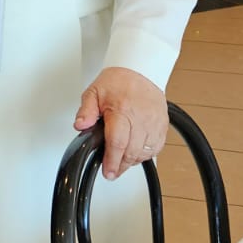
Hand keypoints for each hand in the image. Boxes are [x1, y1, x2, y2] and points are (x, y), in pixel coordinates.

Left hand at [74, 66, 167, 180]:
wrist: (140, 70)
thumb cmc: (117, 82)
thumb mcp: (93, 92)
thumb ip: (85, 111)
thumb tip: (80, 125)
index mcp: (122, 110)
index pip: (117, 142)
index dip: (112, 161)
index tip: (108, 172)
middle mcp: (141, 117)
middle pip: (132, 151)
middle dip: (120, 165)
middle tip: (111, 171)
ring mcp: (154, 122)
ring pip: (145, 152)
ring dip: (132, 161)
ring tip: (121, 160)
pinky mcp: (162, 125)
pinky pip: (156, 147)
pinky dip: (146, 154)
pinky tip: (135, 152)